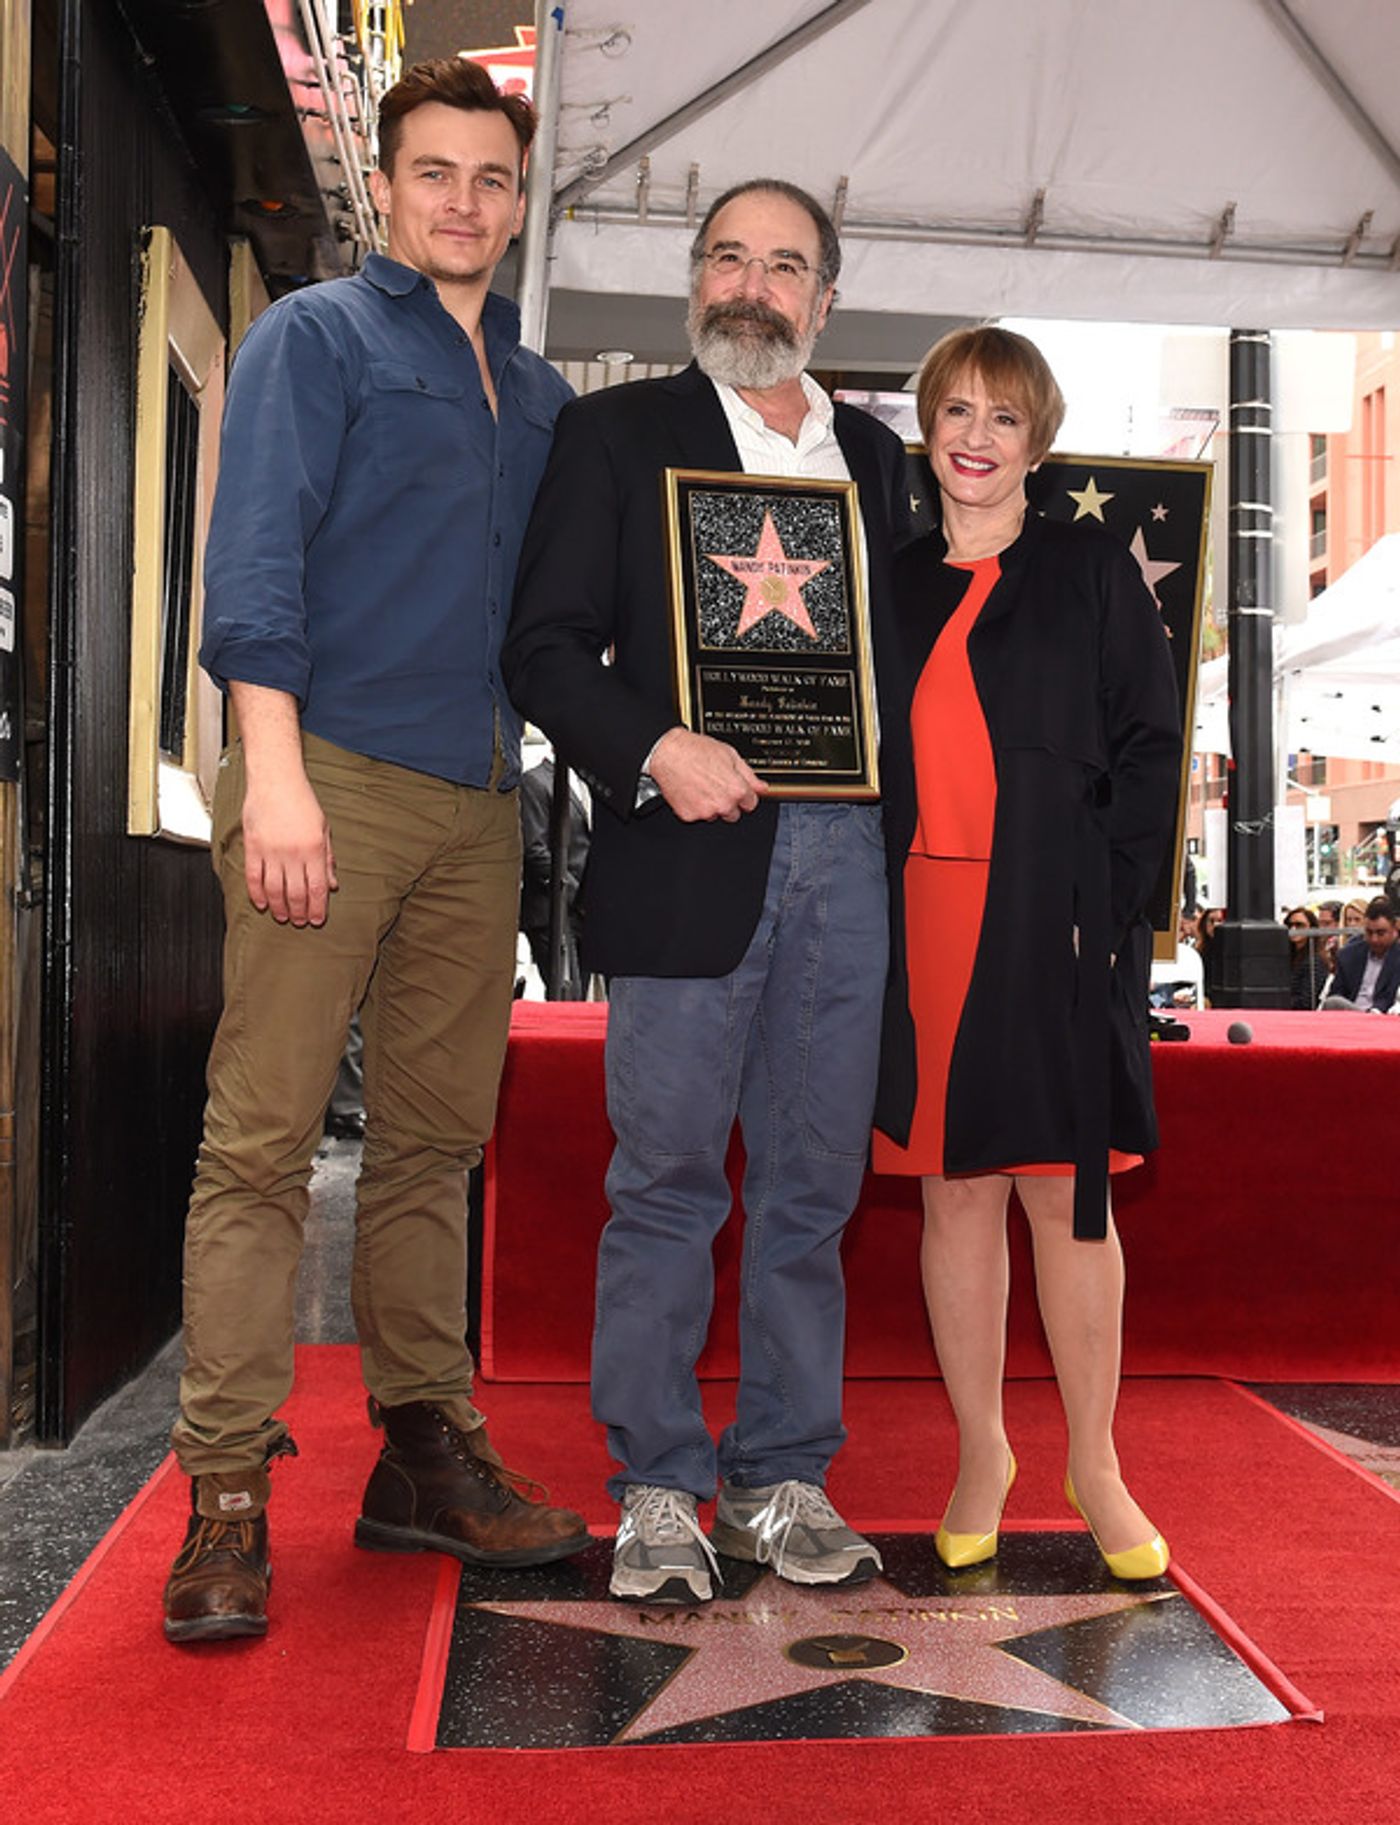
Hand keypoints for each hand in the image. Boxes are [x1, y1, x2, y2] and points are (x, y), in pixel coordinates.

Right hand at [242, 771, 336, 925]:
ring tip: (283, 916)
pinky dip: (257, 893)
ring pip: (274, 889)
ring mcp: (271, 851)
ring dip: (279, 907)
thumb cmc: (302, 802)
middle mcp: (293, 853)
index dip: (317, 908)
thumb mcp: (324, 829)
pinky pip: (254, 877)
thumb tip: (332, 885)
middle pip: (296, 893)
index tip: (317, 920)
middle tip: (300, 922)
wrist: (276, 780)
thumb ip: (327, 859)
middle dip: (299, 912)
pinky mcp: (253, 847)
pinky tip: (262, 903)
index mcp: (314, 849)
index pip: (317, 888)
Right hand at [646, 727, 767, 823]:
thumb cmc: (695, 750)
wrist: (667, 753)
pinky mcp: (689, 816)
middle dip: (728, 802)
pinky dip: (694, 806)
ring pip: (715, 815)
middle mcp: (722, 804)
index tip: (738, 790)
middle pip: (734, 814)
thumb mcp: (729, 755)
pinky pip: (697, 815)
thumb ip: (748, 774)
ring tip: (701, 785)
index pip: (751, 804)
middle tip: (716, 785)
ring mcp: (705, 812)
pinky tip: (691, 790)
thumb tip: (762, 787)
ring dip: (711, 805)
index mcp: (736, 790)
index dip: (744, 795)